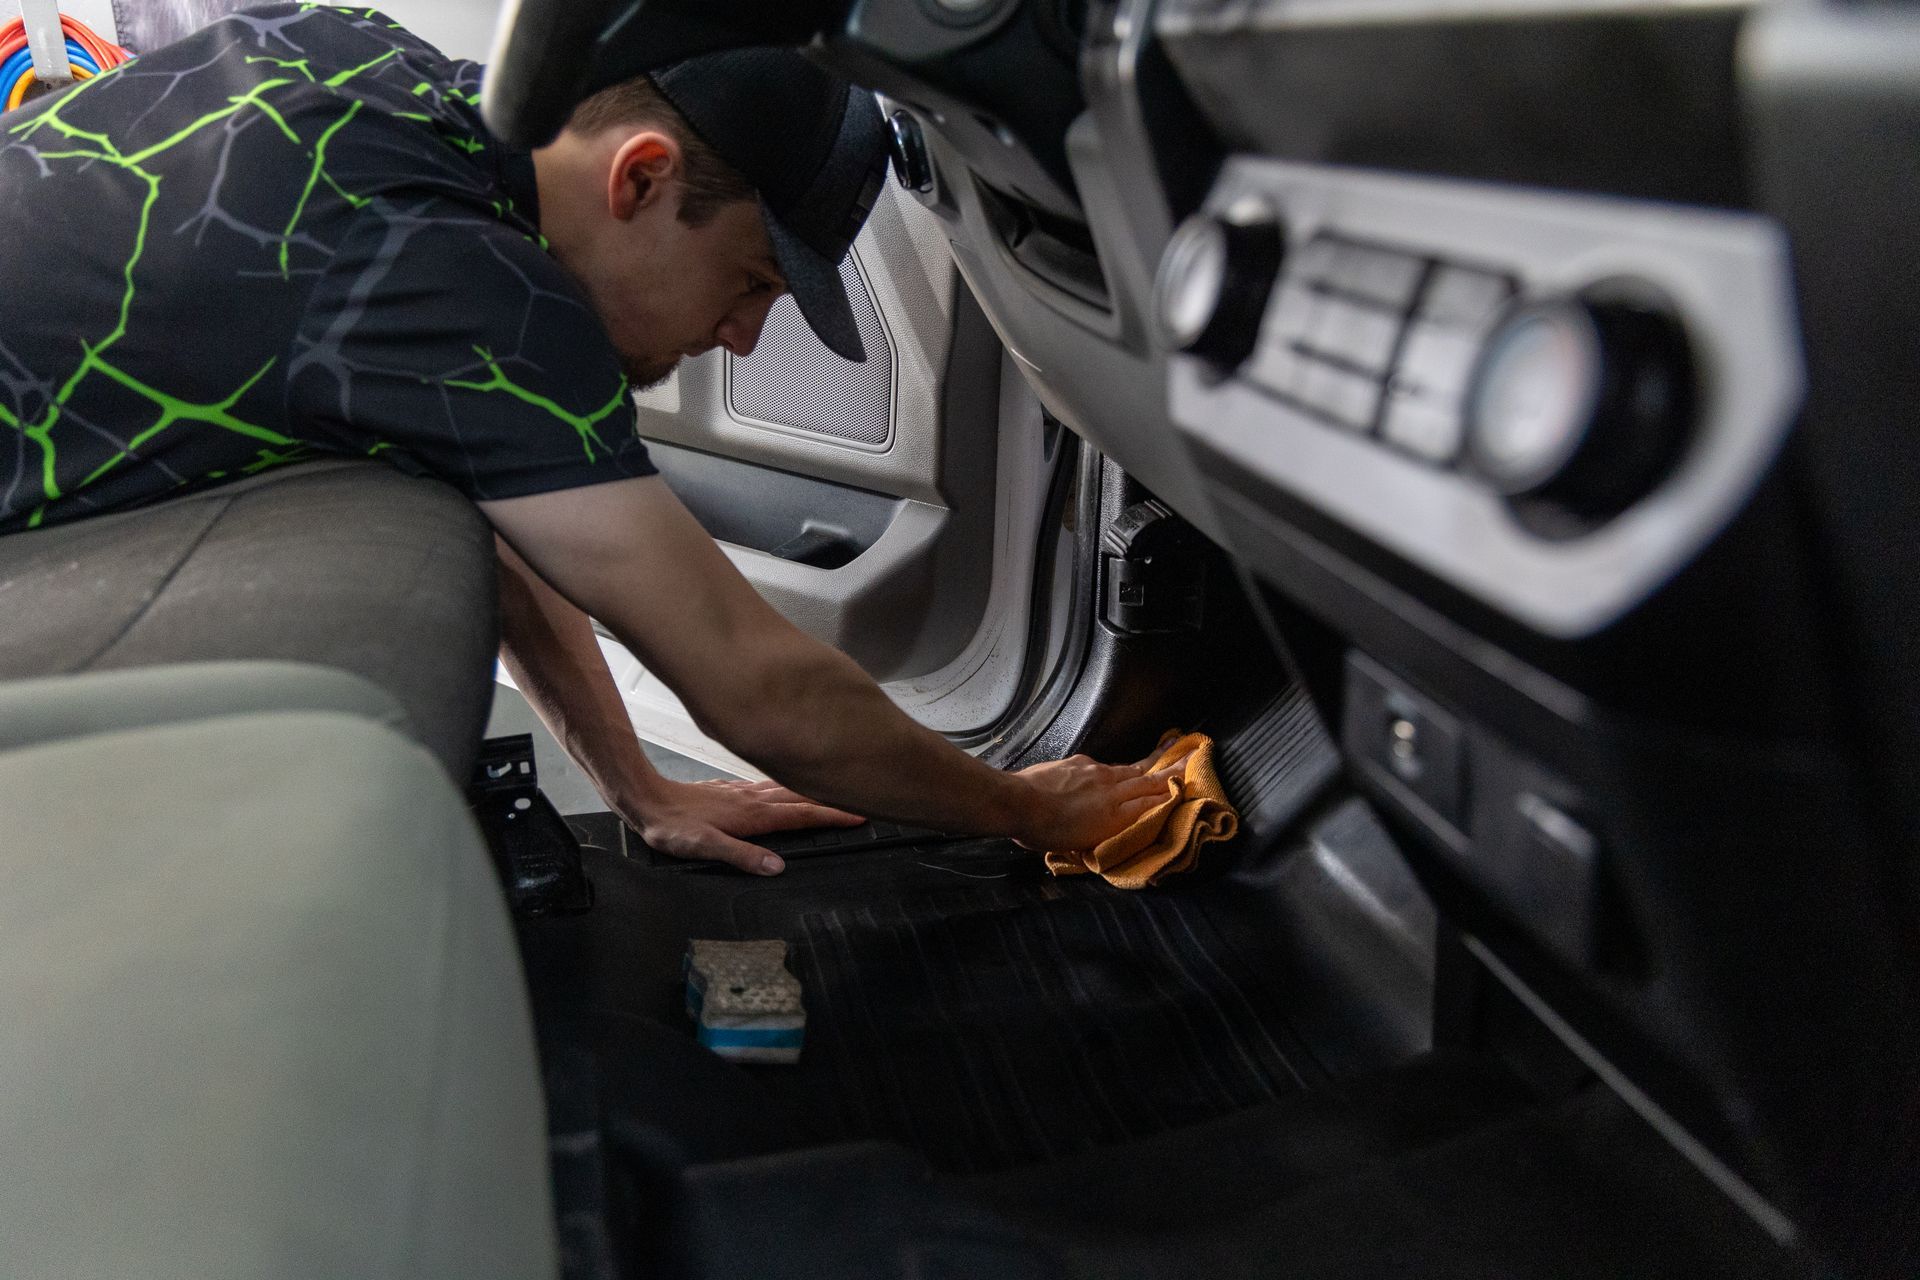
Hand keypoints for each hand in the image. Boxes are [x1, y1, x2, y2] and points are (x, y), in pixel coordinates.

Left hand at [613, 777, 865, 875]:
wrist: (648, 801)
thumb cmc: (674, 827)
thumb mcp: (707, 848)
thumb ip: (743, 856)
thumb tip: (778, 867)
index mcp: (753, 815)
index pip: (802, 816)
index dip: (832, 816)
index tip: (859, 814)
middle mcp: (753, 799)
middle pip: (801, 798)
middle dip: (832, 800)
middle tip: (859, 801)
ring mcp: (743, 792)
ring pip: (787, 789)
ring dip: (812, 791)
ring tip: (832, 792)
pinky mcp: (731, 789)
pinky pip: (770, 786)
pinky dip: (788, 787)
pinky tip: (785, 789)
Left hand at [1008, 753, 1182, 852]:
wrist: (1018, 803)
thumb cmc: (1044, 833)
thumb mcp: (1078, 846)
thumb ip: (1098, 836)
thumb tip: (1105, 834)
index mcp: (1114, 816)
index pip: (1150, 803)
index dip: (1170, 796)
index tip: (1186, 788)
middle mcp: (1111, 791)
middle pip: (1147, 780)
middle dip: (1169, 772)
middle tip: (1189, 760)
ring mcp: (1096, 773)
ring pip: (1128, 770)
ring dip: (1147, 767)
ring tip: (1165, 756)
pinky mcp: (1080, 762)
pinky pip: (1104, 766)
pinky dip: (1114, 770)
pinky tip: (1114, 771)